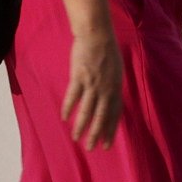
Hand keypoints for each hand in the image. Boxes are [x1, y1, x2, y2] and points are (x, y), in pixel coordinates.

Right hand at [63, 16, 126, 148]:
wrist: (97, 34)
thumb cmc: (107, 50)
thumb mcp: (117, 70)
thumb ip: (113, 86)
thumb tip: (112, 100)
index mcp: (116, 88)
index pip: (114, 114)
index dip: (110, 130)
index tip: (107, 143)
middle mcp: (106, 89)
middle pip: (101, 117)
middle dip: (96, 135)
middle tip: (92, 148)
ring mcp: (92, 84)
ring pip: (86, 111)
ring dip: (81, 127)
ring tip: (76, 138)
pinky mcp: (79, 77)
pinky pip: (72, 97)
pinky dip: (68, 108)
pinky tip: (64, 118)